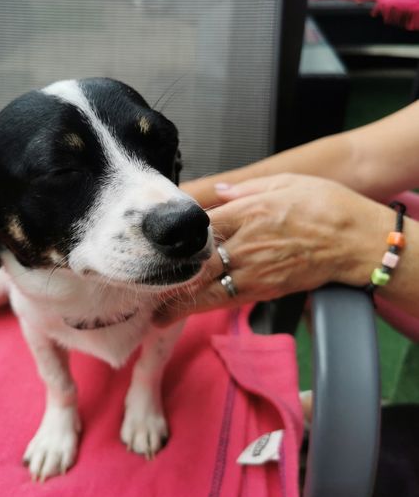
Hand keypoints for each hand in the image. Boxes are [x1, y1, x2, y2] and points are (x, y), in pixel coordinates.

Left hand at [154, 173, 391, 325]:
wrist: (356, 239)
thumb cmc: (324, 204)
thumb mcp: (284, 182)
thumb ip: (245, 187)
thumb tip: (217, 190)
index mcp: (246, 211)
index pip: (197, 227)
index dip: (172, 237)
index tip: (151, 244)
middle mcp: (245, 243)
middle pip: (195, 263)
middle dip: (166, 278)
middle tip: (140, 289)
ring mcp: (255, 269)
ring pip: (207, 289)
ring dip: (180, 302)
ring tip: (155, 314)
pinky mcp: (266, 288)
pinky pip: (228, 299)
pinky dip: (204, 307)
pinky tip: (187, 312)